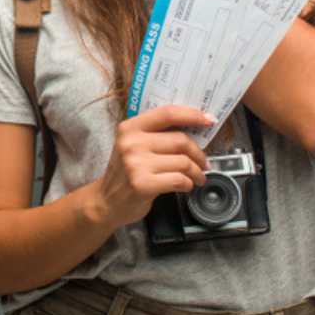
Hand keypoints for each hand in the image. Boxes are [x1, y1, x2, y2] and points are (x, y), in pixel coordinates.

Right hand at [90, 105, 212, 229]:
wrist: (106, 201)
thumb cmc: (125, 172)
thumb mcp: (133, 145)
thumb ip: (156, 135)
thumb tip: (194, 129)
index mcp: (130, 128)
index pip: (167, 113)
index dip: (192, 115)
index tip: (208, 120)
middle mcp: (131, 143)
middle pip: (180, 140)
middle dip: (198, 153)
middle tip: (204, 162)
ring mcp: (135, 164)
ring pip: (183, 162)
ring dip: (197, 171)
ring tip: (198, 177)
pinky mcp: (143, 184)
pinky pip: (179, 180)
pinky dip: (188, 183)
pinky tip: (186, 186)